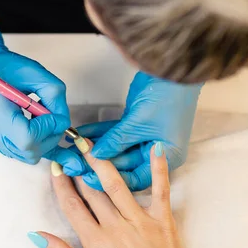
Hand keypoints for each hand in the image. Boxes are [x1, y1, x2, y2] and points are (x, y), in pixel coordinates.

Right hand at [0, 3, 71, 163]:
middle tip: (52, 118)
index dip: (47, 129)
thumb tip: (63, 123)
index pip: (27, 137)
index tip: (54, 115)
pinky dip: (33, 142)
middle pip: (29, 152)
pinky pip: (20, 152)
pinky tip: (33, 125)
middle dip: (49, 137)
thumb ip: (55, 98)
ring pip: (27, 156)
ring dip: (42, 140)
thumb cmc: (7, 67)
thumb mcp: (36, 73)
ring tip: (40, 120)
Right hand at [31, 139, 202, 247]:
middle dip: (78, 168)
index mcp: (96, 242)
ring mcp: (142, 221)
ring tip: (92, 145)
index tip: (54, 167)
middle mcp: (116, 226)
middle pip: (92, 192)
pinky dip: (158, 169)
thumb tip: (37, 235)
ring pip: (118, 186)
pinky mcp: (164, 222)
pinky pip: (161, 190)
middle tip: (69, 148)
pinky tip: (155, 148)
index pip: (72, 207)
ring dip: (103, 163)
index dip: (61, 185)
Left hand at [57, 72, 201, 190]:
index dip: (112, 179)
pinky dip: (101, 134)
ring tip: (76, 148)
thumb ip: (116, 141)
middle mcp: (158, 151)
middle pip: (124, 164)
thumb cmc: (169, 96)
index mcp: (168, 157)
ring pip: (117, 148)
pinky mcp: (136, 124)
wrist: (171, 67)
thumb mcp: (139, 123)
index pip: (137, 178)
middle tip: (78, 162)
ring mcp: (147, 137)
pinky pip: (116, 133)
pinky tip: (83, 134)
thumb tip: (95, 155)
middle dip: (100, 162)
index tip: (90, 177)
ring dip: (98, 147)